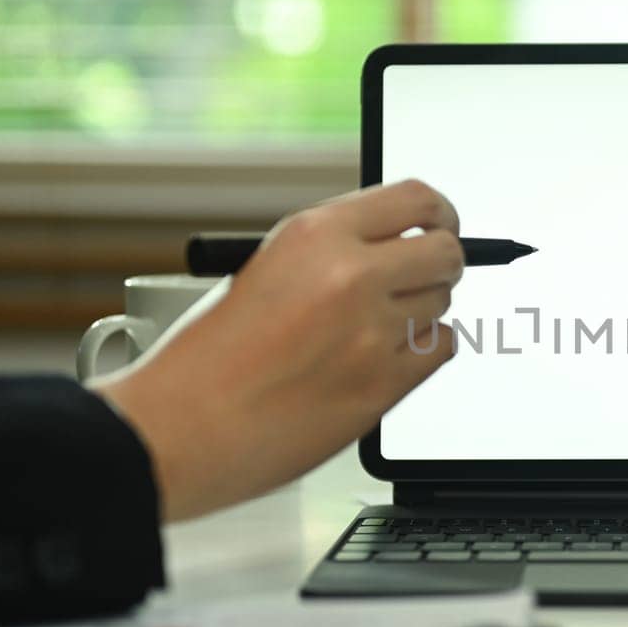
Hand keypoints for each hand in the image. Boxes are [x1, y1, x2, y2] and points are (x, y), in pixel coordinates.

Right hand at [90, 180, 462, 521]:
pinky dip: (422, 353)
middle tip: (422, 277)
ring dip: (420, 313)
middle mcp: (350, 275)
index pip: (418, 199)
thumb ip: (332, 252)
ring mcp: (372, 333)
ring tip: (370, 329)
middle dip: (439, 264)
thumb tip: (396, 245)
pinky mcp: (383, 385)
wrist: (182, 427)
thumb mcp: (264, 270)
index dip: (440, 214)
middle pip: (445, 253)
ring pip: (442, 304)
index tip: (441, 225)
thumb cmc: (209, 356)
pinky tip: (384, 357)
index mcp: (315, 234)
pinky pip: (440, 351)